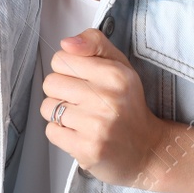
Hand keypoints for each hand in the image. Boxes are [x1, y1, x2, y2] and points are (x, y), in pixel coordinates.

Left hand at [40, 29, 171, 188]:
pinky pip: (51, 131)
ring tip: (80, 117)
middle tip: (80, 100)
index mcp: (115, 75)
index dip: (67, 68)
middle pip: (51, 83)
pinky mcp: (87, 149)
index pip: (61, 59)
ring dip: (60, 113)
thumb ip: (94, 43)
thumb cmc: (127, 105)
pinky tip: (79, 132)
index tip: (81, 78)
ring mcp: (97, 126)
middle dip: (61, 91)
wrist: (146, 149)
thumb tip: (67, 43)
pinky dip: (61, 132)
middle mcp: (107, 99)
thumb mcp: (120, 65)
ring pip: (48, 108)